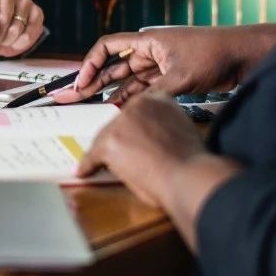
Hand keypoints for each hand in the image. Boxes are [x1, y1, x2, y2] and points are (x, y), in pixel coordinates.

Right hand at [51, 25, 275, 104]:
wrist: (243, 55)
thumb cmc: (213, 55)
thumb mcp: (181, 76)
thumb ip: (154, 93)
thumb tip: (131, 111)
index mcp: (147, 41)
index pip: (108, 47)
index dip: (90, 64)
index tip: (81, 83)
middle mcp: (150, 51)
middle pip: (113, 65)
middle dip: (93, 80)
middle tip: (74, 97)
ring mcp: (160, 64)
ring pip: (128, 79)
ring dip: (111, 91)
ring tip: (92, 107)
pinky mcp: (171, 77)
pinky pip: (144, 88)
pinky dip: (132, 97)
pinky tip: (120, 109)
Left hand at [75, 91, 205, 206]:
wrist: (188, 175)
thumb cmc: (190, 162)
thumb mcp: (181, 131)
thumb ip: (164, 127)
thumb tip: (151, 139)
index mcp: (158, 100)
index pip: (135, 112)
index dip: (131, 129)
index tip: (129, 139)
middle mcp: (138, 105)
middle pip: (117, 123)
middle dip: (117, 141)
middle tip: (119, 156)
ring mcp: (122, 122)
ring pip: (104, 138)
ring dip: (103, 154)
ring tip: (102, 166)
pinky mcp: (111, 141)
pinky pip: (93, 155)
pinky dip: (89, 165)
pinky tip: (85, 171)